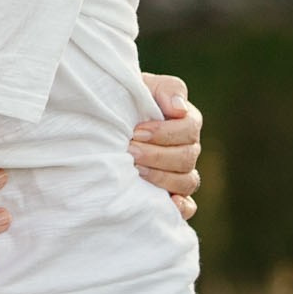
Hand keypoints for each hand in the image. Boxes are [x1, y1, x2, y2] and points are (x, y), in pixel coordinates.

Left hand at [132, 73, 202, 221]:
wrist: (103, 120)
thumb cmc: (124, 99)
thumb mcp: (142, 85)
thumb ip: (166, 89)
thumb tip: (178, 109)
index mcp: (185, 120)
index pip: (189, 129)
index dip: (165, 133)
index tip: (136, 132)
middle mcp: (187, 148)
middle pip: (187, 157)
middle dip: (157, 155)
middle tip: (130, 151)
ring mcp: (181, 172)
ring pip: (187, 181)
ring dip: (163, 178)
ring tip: (136, 171)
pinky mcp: (172, 194)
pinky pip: (188, 206)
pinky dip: (182, 208)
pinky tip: (168, 205)